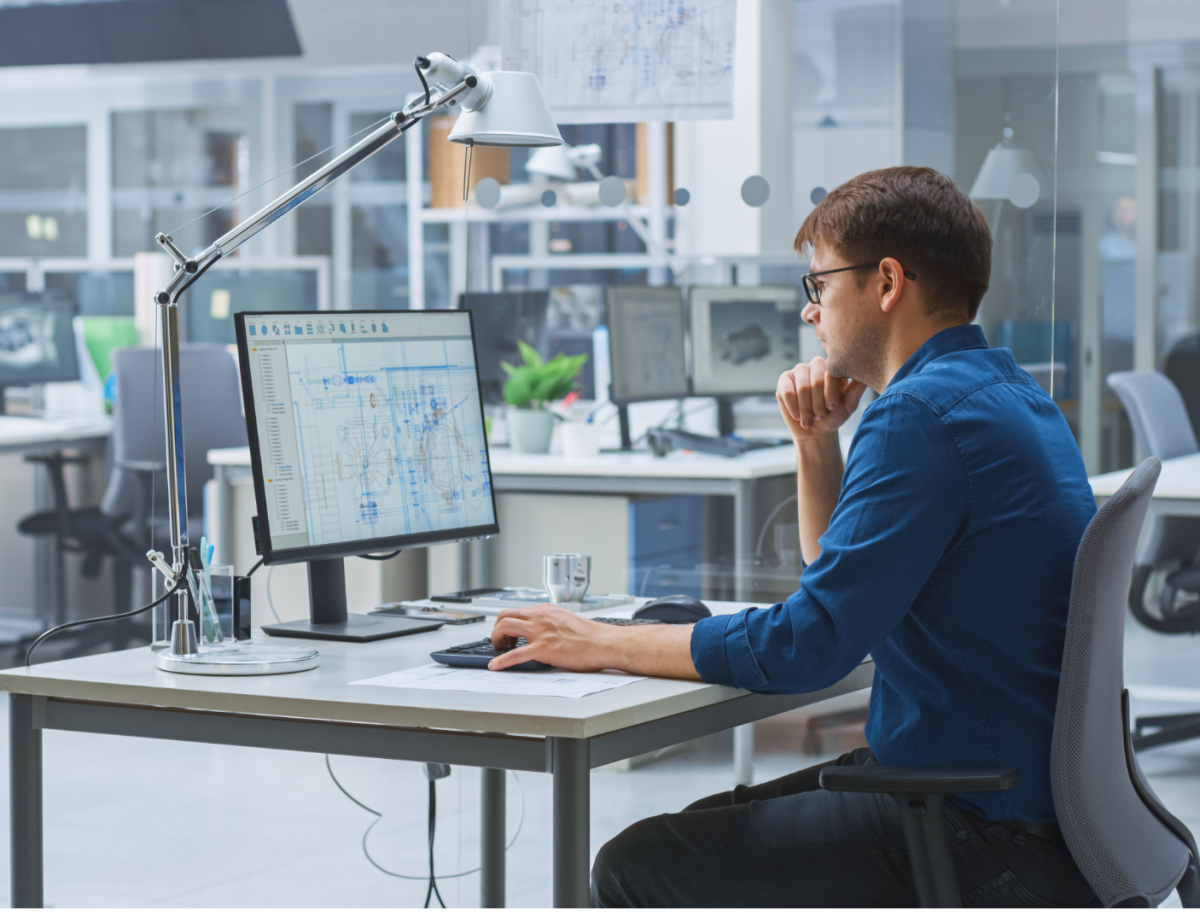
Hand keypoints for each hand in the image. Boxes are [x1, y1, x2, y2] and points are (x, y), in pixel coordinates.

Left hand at [488, 603, 617, 671]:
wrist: (604, 643)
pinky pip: (514, 654)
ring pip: (505, 627)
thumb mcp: (566, 620)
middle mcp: (541, 616)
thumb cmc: (591, 636)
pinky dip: (501, 661)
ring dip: (495, 639)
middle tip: (500, 642)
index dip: (507, 624)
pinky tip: (494, 666)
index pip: (517, 611)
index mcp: (546, 610)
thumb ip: (550, 623)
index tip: (507, 635)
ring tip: (499, 651)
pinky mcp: (543, 648)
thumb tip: (541, 631)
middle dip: (496, 629)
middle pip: (504, 615)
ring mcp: (541, 631)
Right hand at [776, 357, 866, 442]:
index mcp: (833, 366)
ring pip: (802, 388)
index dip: (831, 393)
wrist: (815, 429)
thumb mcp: (849, 404)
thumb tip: (866, 374)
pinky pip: (787, 392)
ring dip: (806, 408)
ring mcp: (799, 370)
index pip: (832, 373)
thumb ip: (856, 389)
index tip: (832, 407)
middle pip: (816, 381)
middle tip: (821, 415)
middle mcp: (816, 364)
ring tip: (810, 419)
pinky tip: (797, 416)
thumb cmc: (834, 414)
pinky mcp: (784, 379)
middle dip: (818, 403)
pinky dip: (793, 407)